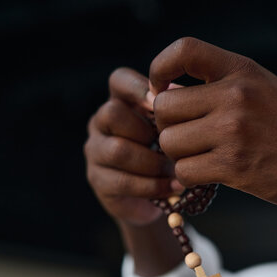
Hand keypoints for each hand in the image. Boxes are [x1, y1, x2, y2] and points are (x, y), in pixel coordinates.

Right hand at [84, 68, 178, 225]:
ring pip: (118, 150)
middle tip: (171, 147)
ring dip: (154, 163)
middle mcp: (101, 122)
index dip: (137, 88)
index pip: (119, 80)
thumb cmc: (170, 153)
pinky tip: (174, 188)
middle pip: (112, 113)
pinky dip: (153, 186)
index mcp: (121, 101)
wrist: (159, 196)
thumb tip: (180, 95)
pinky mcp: (98, 180)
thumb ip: (176, 111)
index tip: (159, 102)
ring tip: (177, 172)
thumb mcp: (175, 129)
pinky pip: (123, 181)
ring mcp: (95, 151)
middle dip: (146, 131)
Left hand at [149, 37, 276, 207]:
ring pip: (169, 142)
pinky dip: (188, 176)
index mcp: (242, 70)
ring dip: (177, 155)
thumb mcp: (261, 88)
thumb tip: (165, 91)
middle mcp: (236, 95)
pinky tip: (206, 173)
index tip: (160, 89)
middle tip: (185, 136)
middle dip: (167, 126)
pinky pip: (183, 170)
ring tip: (199, 156)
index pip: (184, 50)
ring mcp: (234, 131)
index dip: (160, 68)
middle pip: (164, 107)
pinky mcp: (233, 166)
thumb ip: (216, 84)